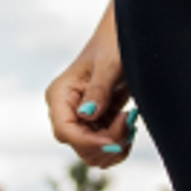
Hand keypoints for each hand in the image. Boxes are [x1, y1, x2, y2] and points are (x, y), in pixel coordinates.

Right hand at [45, 14, 135, 166]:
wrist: (126, 37)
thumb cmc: (114, 44)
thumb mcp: (109, 64)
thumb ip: (98, 90)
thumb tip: (87, 114)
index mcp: (60, 95)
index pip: (66, 131)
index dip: (90, 142)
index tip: (116, 140)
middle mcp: (65, 110)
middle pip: (79, 146)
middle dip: (107, 142)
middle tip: (129, 120)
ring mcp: (79, 119)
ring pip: (92, 153)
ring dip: (115, 145)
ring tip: (130, 121)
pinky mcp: (94, 125)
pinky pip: (103, 148)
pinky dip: (119, 144)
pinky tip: (129, 125)